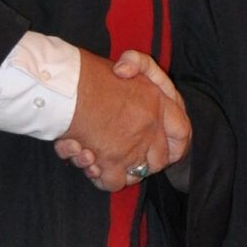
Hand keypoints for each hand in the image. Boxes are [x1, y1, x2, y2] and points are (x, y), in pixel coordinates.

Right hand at [54, 50, 190, 189]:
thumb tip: (134, 79)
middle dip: (143, 161)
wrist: (65, 88)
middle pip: (159, 159)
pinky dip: (100, 177)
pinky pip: (114, 183)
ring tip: (95, 154)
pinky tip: (85, 158)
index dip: (174, 144)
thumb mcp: (124, 63)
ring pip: (136, 173)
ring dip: (118, 170)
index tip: (164, 148)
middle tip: (120, 152)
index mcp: (158, 102)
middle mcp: (151, 128)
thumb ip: (138, 65)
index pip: (182, 132)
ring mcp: (133, 148)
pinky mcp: (112, 162)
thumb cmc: (89, 75)